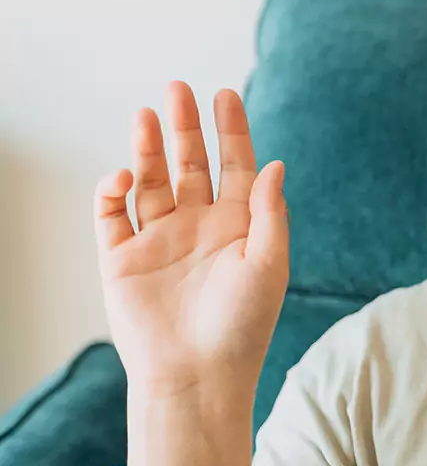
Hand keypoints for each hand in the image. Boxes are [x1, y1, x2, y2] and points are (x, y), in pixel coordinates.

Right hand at [93, 82, 289, 404]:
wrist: (196, 376)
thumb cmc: (242, 326)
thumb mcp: (269, 264)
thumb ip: (271, 212)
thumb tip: (275, 163)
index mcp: (238, 227)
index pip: (235, 167)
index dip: (231, 131)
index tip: (226, 94)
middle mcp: (198, 228)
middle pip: (188, 164)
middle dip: (184, 127)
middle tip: (178, 89)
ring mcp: (158, 241)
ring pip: (149, 181)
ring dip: (147, 148)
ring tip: (147, 114)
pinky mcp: (121, 259)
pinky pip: (111, 213)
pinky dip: (112, 189)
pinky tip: (124, 173)